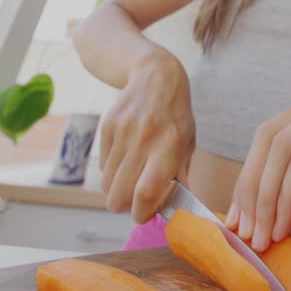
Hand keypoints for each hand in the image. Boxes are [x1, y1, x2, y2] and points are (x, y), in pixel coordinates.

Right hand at [99, 51, 194, 222]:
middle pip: (119, 194)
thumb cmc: (175, 116)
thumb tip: (176, 210)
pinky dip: (112, 172)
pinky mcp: (106, 127)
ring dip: (117, 189)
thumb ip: (181, 176)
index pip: (146, 192)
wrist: (155, 76)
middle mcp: (143, 139)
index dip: (142, 212)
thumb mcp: (188, 143)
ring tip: (132, 178)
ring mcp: (122, 132)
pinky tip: (126, 158)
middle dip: (125, 207)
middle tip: (135, 202)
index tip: (145, 214)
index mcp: (169, 146)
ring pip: (107, 184)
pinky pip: (102, 167)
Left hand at [225, 87, 290, 250]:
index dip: (245, 182)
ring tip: (265, 236)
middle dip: (250, 192)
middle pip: (266, 142)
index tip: (235, 225)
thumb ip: (277, 205)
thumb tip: (235, 222)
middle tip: (246, 233)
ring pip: (279, 151)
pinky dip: (286, 196)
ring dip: (265, 199)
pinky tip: (285, 225)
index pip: (263, 141)